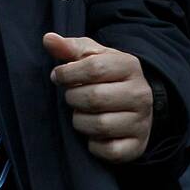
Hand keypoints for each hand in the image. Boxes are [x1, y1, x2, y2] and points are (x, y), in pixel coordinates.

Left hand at [43, 32, 152, 162]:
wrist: (135, 104)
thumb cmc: (107, 77)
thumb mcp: (92, 57)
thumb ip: (70, 48)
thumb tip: (48, 39)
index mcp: (130, 66)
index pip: (94, 68)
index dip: (68, 73)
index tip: (58, 76)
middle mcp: (141, 94)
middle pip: (94, 98)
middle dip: (73, 98)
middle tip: (71, 97)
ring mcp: (141, 122)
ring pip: (99, 125)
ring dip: (80, 121)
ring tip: (81, 114)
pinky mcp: (137, 146)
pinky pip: (107, 150)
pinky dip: (93, 145)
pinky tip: (93, 134)